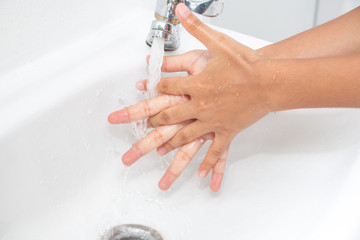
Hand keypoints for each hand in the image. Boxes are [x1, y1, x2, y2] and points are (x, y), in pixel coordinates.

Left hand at [147, 3, 270, 177]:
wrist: (270, 81)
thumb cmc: (246, 64)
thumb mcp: (219, 43)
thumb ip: (197, 28)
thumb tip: (181, 10)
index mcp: (195, 85)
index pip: (165, 88)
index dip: (154, 89)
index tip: (146, 91)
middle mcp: (199, 106)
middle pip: (167, 117)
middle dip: (148, 125)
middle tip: (136, 133)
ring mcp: (212, 122)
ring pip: (185, 137)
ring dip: (168, 145)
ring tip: (155, 153)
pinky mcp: (227, 132)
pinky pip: (215, 151)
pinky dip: (208, 164)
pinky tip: (201, 176)